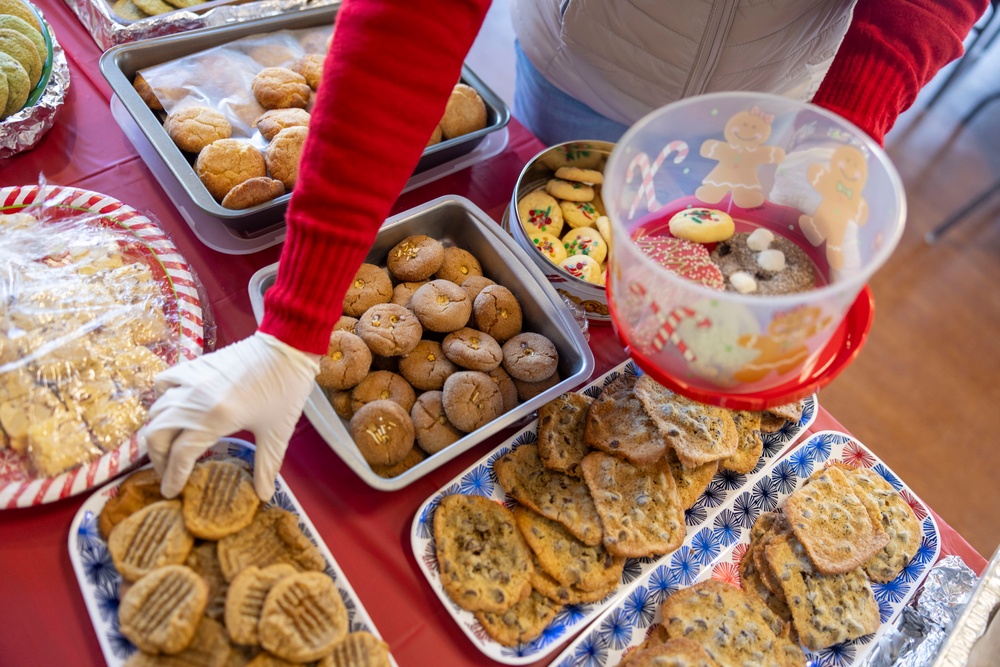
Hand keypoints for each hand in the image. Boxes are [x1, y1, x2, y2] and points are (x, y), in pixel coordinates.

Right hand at [140, 331, 320, 500]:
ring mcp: (191, 380)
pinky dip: (160, 399)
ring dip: (156, 432)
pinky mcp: (193, 366)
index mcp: (216, 418)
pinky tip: (173, 410)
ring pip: (155, 411)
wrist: (287, 346)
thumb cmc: (286, 389)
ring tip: (168, 448)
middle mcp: (195, 399)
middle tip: (168, 472)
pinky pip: (163, 384)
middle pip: (156, 434)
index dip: (173, 477)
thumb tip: (264, 496)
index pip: (180, 455)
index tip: (171, 492)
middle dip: (158, 459)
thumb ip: (267, 465)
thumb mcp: (278, 432)